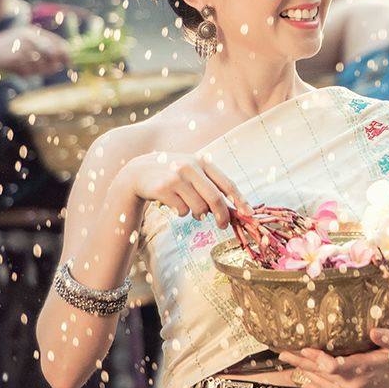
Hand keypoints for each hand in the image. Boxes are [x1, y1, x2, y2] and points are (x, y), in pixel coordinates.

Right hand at [0, 24, 71, 82]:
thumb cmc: (8, 55)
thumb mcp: (26, 50)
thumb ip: (43, 55)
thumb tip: (60, 65)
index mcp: (32, 31)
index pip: (57, 42)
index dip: (67, 53)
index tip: (71, 64)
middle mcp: (29, 36)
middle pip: (52, 54)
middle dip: (53, 65)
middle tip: (52, 70)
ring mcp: (22, 46)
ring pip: (41, 65)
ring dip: (36, 71)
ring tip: (25, 70)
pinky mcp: (16, 57)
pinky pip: (29, 71)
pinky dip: (25, 74)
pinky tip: (16, 71)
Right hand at [120, 150, 249, 226]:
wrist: (139, 171)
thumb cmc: (174, 174)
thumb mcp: (194, 171)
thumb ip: (212, 185)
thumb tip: (235, 208)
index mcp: (203, 162)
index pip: (227, 184)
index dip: (240, 200)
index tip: (248, 213)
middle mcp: (191, 167)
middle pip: (215, 199)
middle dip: (222, 216)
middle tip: (223, 225)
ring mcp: (176, 178)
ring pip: (198, 208)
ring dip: (198, 214)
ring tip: (191, 208)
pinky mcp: (163, 189)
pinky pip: (181, 211)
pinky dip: (182, 213)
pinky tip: (175, 204)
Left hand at [278, 328, 388, 387]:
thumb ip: (387, 337)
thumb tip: (373, 331)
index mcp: (363, 372)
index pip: (334, 366)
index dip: (317, 358)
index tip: (304, 348)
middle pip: (322, 375)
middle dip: (302, 363)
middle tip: (283, 353)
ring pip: (321, 385)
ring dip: (304, 374)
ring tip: (288, 363)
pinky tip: (303, 381)